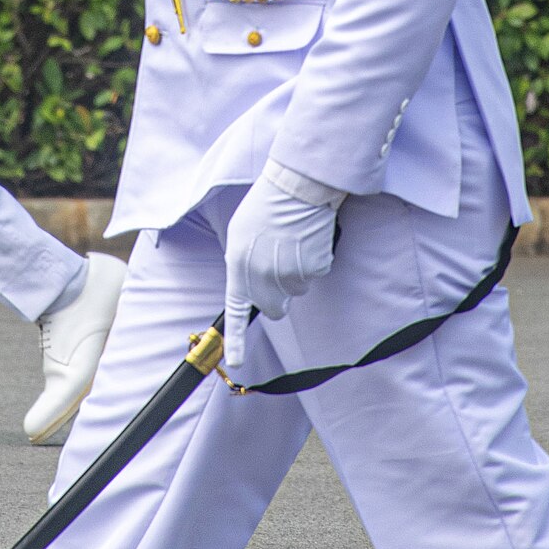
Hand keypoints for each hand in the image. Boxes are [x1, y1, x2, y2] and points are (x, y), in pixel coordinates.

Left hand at [222, 161, 342, 374]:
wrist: (296, 186)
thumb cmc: (266, 204)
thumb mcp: (241, 233)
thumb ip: (243, 264)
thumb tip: (251, 284)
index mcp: (239, 267)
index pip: (236, 311)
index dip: (235, 341)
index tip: (234, 362)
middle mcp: (262, 277)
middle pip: (275, 308)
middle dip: (279, 294)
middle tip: (281, 265)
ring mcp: (289, 276)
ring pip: (296, 289)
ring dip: (296, 271)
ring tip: (293, 241)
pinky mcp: (313, 270)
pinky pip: (315, 275)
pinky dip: (314, 261)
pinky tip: (307, 239)